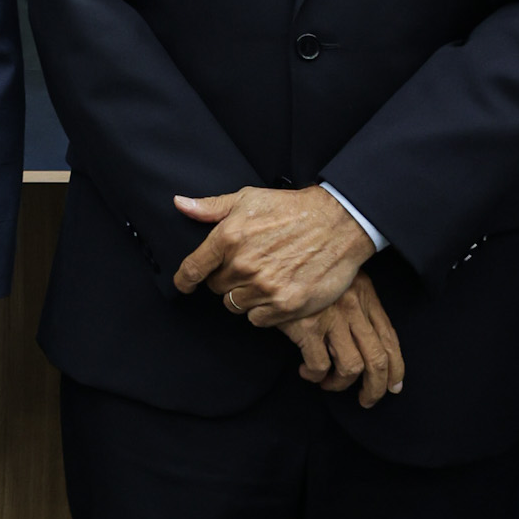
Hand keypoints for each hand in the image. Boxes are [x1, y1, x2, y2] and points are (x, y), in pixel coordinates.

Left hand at [173, 184, 371, 327]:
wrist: (338, 223)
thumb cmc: (291, 209)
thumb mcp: (248, 198)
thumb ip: (211, 207)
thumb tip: (179, 204)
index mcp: (229, 238)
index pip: (193, 269)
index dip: (184, 280)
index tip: (184, 284)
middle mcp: (244, 265)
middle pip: (216, 288)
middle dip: (226, 279)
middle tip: (246, 267)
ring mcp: (265, 287)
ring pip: (235, 305)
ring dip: (244, 295)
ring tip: (263, 279)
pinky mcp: (286, 305)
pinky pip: (257, 319)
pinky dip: (263, 310)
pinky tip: (275, 292)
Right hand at [283, 274, 404, 407]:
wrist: (273, 261)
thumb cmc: (304, 272)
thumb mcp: (339, 279)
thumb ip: (355, 303)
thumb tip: (366, 340)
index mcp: (365, 294)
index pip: (390, 338)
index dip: (396, 368)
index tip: (394, 386)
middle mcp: (353, 306)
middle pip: (377, 358)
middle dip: (376, 387)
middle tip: (367, 400)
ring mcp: (331, 317)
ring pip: (352, 367)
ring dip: (340, 384)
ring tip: (327, 383)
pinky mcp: (306, 326)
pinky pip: (319, 365)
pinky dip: (314, 375)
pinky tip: (306, 372)